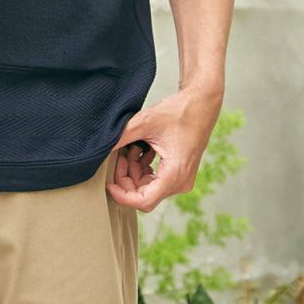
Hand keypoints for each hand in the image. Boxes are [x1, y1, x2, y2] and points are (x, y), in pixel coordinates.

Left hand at [106, 81, 224, 211]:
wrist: (202, 103)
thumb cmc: (180, 111)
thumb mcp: (144, 123)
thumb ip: (120, 139)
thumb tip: (101, 149)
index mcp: (175, 174)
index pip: (144, 201)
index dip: (122, 195)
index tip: (109, 183)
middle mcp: (181, 182)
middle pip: (144, 195)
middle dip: (126, 179)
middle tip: (118, 157)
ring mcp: (181, 179)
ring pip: (148, 187)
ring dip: (133, 171)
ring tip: (130, 148)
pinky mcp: (179, 173)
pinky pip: (155, 179)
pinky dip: (143, 168)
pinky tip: (140, 150)